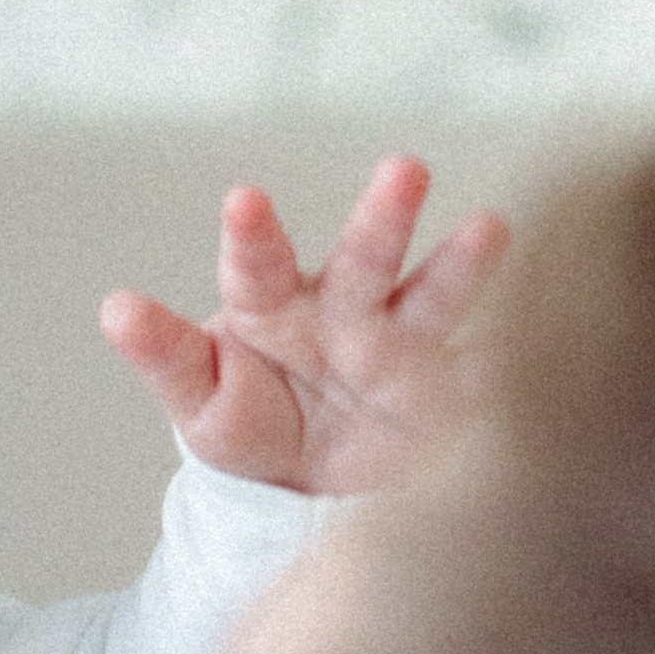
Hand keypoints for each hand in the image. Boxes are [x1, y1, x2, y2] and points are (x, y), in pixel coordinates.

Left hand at [102, 155, 505, 495]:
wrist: (315, 486)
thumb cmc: (251, 423)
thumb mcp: (201, 402)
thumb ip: (168, 355)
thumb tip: (113, 307)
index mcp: (274, 306)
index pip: (257, 265)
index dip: (252, 234)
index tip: (244, 199)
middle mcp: (344, 310)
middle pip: (361, 257)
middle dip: (381, 216)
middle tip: (403, 167)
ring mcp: (403, 346)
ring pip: (432, 298)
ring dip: (461, 264)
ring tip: (492, 225)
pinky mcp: (449, 392)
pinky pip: (483, 373)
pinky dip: (511, 360)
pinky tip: (540, 342)